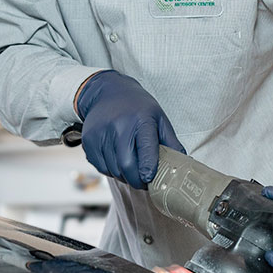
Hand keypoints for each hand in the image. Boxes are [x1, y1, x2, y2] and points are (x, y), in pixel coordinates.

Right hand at [76, 70, 184, 188]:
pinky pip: (101, 167)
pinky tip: (117, 159)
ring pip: (113, 170)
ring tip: (131, 167)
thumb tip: (184, 163)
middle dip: (137, 180)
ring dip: (123, 175)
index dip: (149, 171)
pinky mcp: (88, 142)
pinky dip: (110, 170)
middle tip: (143, 181)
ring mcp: (101, 134)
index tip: (151, 179)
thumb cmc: (137, 107)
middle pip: (126, 167)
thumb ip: (170, 141)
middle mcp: (118, 127)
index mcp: (140, 121)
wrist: (106, 92)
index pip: (145, 153)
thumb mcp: (158, 118)